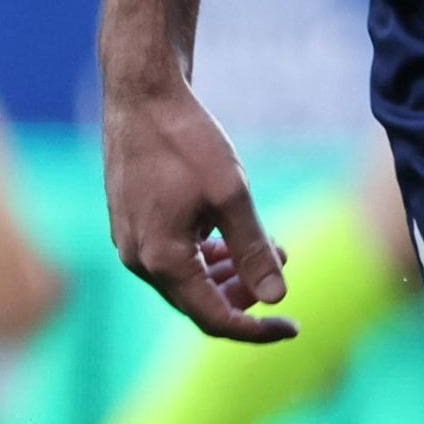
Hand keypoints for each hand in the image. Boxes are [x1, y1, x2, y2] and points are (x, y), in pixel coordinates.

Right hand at [102, 73, 296, 340]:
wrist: (140, 92)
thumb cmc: (185, 138)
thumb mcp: (230, 193)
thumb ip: (254, 250)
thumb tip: (277, 298)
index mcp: (162, 259)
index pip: (214, 318)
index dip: (256, 331)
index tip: (293, 326)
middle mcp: (139, 259)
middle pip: (198, 303)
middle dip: (245, 294)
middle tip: (284, 259)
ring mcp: (130, 242)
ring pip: (186, 281)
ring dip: (228, 274)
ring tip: (269, 247)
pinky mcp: (130, 223)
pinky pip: (171, 258)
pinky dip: (205, 257)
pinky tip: (229, 236)